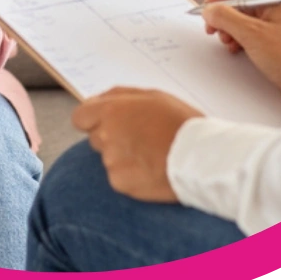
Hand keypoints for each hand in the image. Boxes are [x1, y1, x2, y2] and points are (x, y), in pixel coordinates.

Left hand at [71, 87, 203, 201]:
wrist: (200, 157)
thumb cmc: (180, 122)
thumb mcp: (152, 96)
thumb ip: (119, 96)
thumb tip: (97, 100)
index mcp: (111, 110)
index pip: (80, 117)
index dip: (91, 119)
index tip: (104, 122)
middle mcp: (106, 135)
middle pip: (95, 138)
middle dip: (110, 137)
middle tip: (139, 138)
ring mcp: (111, 161)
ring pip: (108, 158)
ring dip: (122, 156)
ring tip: (151, 154)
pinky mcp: (120, 183)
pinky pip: (118, 176)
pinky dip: (130, 174)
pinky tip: (151, 169)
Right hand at [201, 0, 280, 109]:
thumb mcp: (252, 35)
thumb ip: (227, 18)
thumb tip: (210, 10)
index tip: (212, 4)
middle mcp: (274, 6)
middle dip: (223, 11)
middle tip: (213, 26)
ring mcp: (272, 22)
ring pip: (241, 15)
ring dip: (228, 27)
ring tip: (226, 41)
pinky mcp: (270, 38)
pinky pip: (246, 30)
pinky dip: (236, 37)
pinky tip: (235, 48)